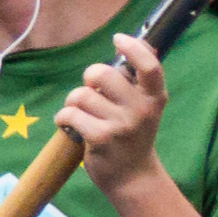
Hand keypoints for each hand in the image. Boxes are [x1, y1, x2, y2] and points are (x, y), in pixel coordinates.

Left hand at [58, 37, 174, 191]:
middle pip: (102, 73)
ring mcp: (122, 125)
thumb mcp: (144, 107)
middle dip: (89, 78)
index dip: (133, 47)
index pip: (149, 65)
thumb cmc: (133, 135)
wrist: (132, 177)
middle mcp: (141, 110)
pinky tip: (70, 126)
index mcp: (154, 98)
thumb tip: (130, 41)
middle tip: (91, 92)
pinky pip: (70, 114)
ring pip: (81, 95)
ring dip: (74, 102)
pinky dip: (63, 118)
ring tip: (82, 114)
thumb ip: (136, 80)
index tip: (117, 39)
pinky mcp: (101, 139)